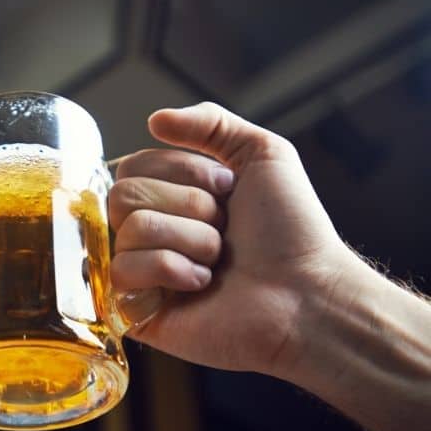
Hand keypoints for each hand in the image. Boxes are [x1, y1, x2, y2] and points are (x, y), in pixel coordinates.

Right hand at [110, 102, 352, 376]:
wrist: (308, 294)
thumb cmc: (292, 232)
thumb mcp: (262, 154)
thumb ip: (211, 123)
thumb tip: (154, 119)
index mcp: (170, 199)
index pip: (133, 165)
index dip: (183, 171)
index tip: (228, 189)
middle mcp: (151, 234)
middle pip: (123, 194)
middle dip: (188, 206)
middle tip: (224, 229)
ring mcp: (140, 274)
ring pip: (130, 230)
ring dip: (190, 240)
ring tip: (218, 262)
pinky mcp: (135, 311)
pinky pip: (123, 271)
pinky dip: (171, 270)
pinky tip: (200, 285)